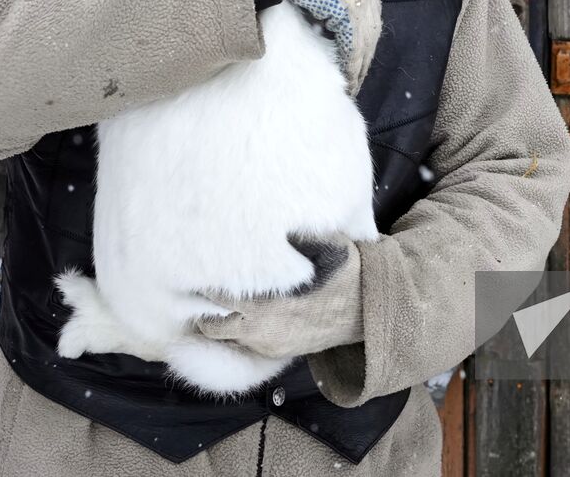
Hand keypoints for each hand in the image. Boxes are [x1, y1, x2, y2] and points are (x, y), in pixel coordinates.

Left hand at [195, 234, 364, 358]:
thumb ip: (302, 235)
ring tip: (214, 300)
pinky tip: (236, 312)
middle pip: (210, 324)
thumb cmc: (348, 277)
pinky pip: (241, 345)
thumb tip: (278, 216)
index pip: (221, 295)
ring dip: (217, 320)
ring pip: (223, 339)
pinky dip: (233, 331)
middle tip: (199, 285)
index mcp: (270, 306)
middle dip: (204, 306)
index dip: (207, 280)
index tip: (200, 263)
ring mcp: (267, 346)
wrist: (370, 314)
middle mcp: (263, 331)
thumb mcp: (330, 247)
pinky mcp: (274, 354)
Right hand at [250, 0, 381, 95]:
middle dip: (365, 51)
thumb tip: (313, 3)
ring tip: (352, 81)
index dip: (363, 33)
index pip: (367, 10)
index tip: (357, 52)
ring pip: (367, 38)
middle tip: (357, 73)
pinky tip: (348, 75)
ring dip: (360, 62)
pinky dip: (352, 62)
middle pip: (371, 26)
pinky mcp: (347, 9)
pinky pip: (354, 43)